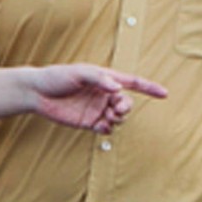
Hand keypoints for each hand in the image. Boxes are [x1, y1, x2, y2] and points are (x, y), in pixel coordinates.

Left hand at [31, 64, 167, 133]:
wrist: (37, 93)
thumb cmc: (57, 77)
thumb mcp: (78, 73)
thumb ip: (98, 79)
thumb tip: (117, 88)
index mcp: (105, 79)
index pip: (133, 82)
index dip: (149, 88)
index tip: (164, 94)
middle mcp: (104, 94)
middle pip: (127, 102)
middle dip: (127, 107)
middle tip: (118, 109)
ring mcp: (97, 109)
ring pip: (118, 117)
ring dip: (119, 119)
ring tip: (109, 118)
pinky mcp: (89, 122)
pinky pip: (106, 128)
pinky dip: (108, 129)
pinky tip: (102, 127)